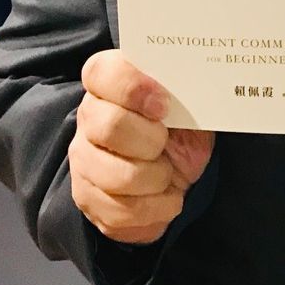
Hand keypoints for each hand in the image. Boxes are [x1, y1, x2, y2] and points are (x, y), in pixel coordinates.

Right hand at [70, 49, 215, 244]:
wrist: (176, 171)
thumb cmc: (181, 128)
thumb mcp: (190, 101)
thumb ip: (185, 86)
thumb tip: (200, 78)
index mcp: (109, 82)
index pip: (101, 72)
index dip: (131, 86)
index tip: (163, 104)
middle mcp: (89, 117)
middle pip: (108, 126)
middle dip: (152, 140)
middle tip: (167, 142)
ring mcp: (83, 159)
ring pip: (117, 176)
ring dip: (157, 178)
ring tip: (168, 173)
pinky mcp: (87, 198)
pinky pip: (120, 211)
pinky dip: (155, 208)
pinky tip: (165, 197)